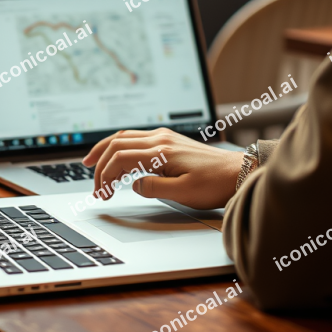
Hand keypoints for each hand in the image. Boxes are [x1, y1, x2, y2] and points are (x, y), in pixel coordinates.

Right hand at [82, 128, 244, 209]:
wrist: (238, 172)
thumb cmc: (214, 183)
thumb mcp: (183, 193)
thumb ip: (154, 187)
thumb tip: (133, 184)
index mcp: (161, 151)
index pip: (121, 158)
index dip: (106, 176)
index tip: (102, 194)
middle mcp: (160, 139)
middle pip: (118, 143)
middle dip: (100, 162)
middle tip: (93, 183)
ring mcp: (165, 137)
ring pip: (125, 137)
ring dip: (106, 150)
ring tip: (93, 164)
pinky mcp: (169, 140)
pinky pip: (137, 139)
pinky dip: (120, 147)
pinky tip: (118, 158)